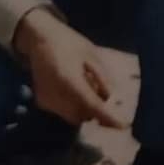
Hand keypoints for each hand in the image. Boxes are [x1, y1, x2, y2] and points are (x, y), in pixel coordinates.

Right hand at [12, 7, 127, 129]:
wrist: (39, 38)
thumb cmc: (69, 43)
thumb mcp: (91, 55)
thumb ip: (102, 78)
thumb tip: (111, 98)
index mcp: (69, 80)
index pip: (92, 105)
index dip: (109, 118)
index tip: (124, 126)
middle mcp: (55, 95)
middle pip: (84, 115)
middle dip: (96, 109)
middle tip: (97, 87)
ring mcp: (46, 101)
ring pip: (74, 117)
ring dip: (85, 108)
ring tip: (83, 82)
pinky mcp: (42, 103)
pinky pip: (64, 112)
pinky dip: (74, 105)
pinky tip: (73, 86)